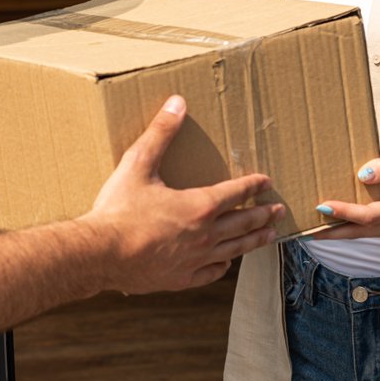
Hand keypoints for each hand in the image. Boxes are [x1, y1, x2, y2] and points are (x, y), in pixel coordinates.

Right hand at [82, 95, 281, 293]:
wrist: (100, 254)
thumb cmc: (118, 209)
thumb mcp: (138, 163)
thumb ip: (160, 133)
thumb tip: (178, 102)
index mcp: (199, 205)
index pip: (235, 192)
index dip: (253, 185)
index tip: (266, 181)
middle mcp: (204, 234)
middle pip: (243, 223)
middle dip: (263, 214)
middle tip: (279, 211)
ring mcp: (195, 260)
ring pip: (234, 250)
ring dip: (253, 240)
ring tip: (268, 236)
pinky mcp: (181, 278)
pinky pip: (211, 272)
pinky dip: (223, 265)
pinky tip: (225, 263)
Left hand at [312, 152, 379, 239]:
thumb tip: (363, 174)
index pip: (368, 215)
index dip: (345, 212)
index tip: (323, 205)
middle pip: (358, 231)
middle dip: (331, 232)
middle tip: (304, 231)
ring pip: (358, 234)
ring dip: (334, 233)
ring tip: (307, 231)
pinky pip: (360, 230)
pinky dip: (342, 229)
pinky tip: (324, 226)